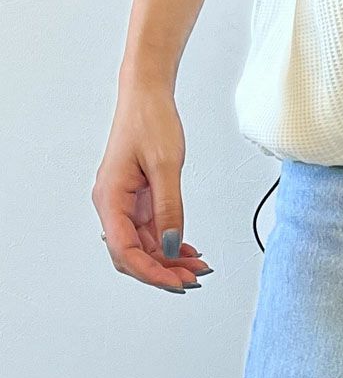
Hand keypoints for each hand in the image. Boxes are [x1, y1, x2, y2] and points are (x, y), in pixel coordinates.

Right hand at [92, 82, 211, 293]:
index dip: (151, 272)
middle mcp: (112, 204)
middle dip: (162, 269)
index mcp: (110, 199)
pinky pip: (150, 227)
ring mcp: (124, 201)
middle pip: (132, 253)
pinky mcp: (136, 196)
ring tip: (197, 266)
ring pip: (143, 243)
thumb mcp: (165, 165)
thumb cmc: (150, 121)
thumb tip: (170, 245)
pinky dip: (168, 239)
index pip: (125, 251)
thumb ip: (169, 208)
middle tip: (194, 278)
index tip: (176, 282)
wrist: (147, 95)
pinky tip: (186, 248)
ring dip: (168, 257)